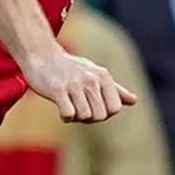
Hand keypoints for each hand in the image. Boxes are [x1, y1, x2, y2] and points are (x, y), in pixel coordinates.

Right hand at [21, 45, 136, 122]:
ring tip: (70, 107)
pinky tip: (61, 108)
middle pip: (101, 115)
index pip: (115, 108)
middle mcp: (91, 80)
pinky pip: (69, 114)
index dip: (104, 113)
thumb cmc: (69, 68)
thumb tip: (134, 101)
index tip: (93, 106)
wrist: (41, 55)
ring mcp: (74, 85)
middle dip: (90, 118)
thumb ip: (115, 89)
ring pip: (85, 116)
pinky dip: (65, 117)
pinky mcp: (58, 90)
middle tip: (80, 108)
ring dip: (76, 117)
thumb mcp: (95, 74)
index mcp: (103, 76)